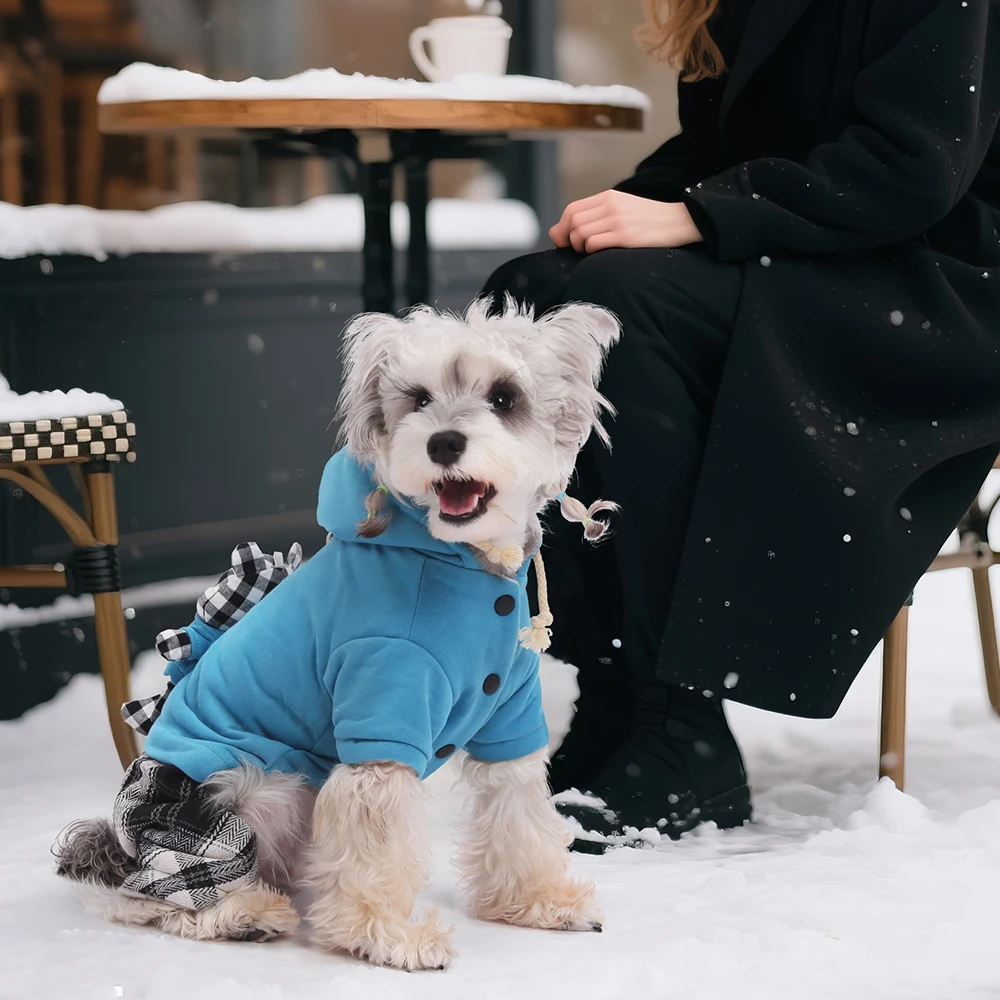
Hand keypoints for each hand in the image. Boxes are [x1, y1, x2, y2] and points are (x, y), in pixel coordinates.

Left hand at [549, 190, 702, 253]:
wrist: (679, 222)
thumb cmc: (648, 221)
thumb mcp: (621, 210)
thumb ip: (592, 217)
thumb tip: (555, 233)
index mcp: (608, 197)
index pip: (572, 210)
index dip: (562, 228)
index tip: (565, 241)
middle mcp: (610, 205)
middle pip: (573, 222)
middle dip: (568, 239)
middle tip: (576, 250)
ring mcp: (617, 220)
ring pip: (580, 233)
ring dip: (579, 247)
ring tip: (589, 251)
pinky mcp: (624, 235)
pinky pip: (593, 243)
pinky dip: (590, 251)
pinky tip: (600, 253)